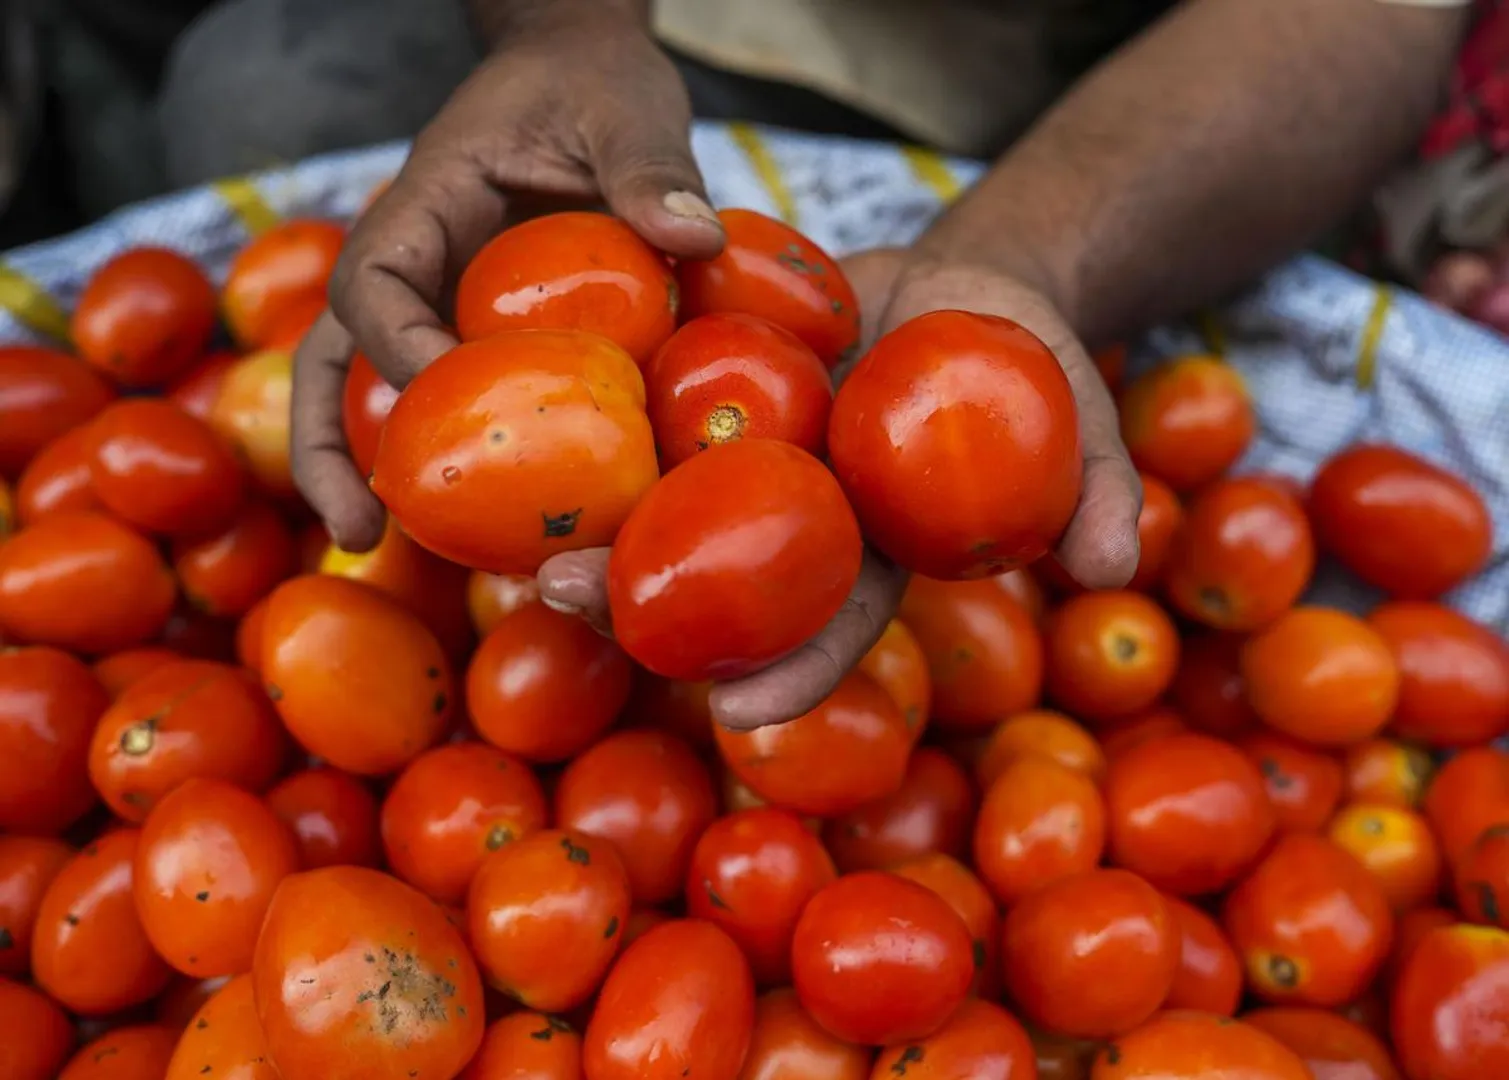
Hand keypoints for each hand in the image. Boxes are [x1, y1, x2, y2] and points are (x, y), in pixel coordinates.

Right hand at [290, 4, 723, 551]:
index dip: (394, 348)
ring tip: (376, 552)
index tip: (442, 400)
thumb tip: (694, 239)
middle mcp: (415, 263)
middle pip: (333, 358)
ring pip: (370, 391)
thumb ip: (650, 167)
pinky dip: (452, 455)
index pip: (378, 282)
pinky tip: (485, 528)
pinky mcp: (475, 331)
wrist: (582, 74)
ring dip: (364, 470)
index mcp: (429, 204)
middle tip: (357, 531)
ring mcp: (438, 302)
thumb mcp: (624, 109)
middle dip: (331, 446)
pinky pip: (451, 398)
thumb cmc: (590, 83)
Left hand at [538, 248, 1140, 732]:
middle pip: (713, 581)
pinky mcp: (706, 394)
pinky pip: (643, 414)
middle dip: (638, 605)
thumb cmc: (1024, 348)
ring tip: (514, 542)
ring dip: (586, 531)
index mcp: (874, 547)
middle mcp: (795, 521)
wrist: (956, 275)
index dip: (791, 671)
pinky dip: (587, 428)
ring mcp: (745, 460)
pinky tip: (517, 428)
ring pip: (657, 512)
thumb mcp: (1075, 399)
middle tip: (563, 605)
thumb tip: (1109, 563)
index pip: (831, 623)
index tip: (737, 713)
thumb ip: (1095, 477)